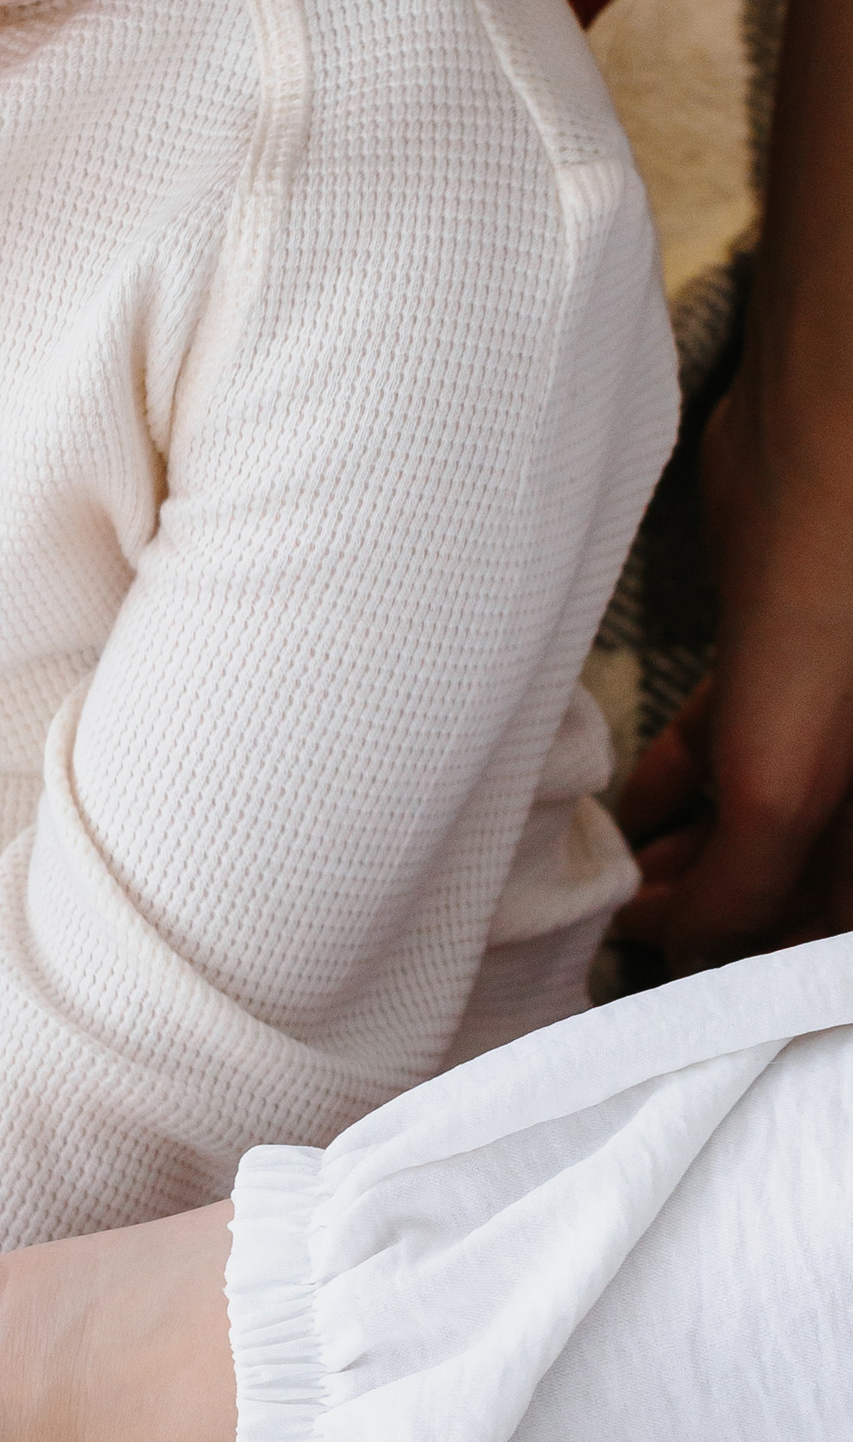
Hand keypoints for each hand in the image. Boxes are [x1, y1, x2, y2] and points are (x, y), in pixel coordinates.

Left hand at [620, 379, 852, 967]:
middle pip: (794, 880)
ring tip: (612, 893)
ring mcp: (830, 720)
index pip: (827, 928)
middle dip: (714, 916)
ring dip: (684, 857)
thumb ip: (743, 887)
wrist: (824, 450)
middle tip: (626, 946)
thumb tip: (690, 955)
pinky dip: (678, 788)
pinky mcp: (781, 664)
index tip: (682, 991)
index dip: (761, 967)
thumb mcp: (787, 784)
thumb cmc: (834, 613)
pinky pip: (728, 751)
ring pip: (753, 816)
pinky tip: (623, 815)